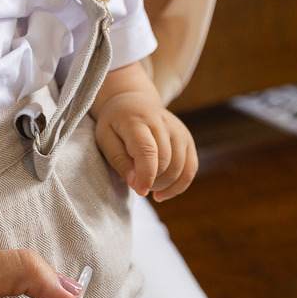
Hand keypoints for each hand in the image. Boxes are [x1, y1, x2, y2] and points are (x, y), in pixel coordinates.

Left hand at [91, 64, 197, 200]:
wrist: (132, 104)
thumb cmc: (115, 125)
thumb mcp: (105, 139)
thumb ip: (119, 161)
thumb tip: (137, 185)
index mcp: (137, 120)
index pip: (147, 150)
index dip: (146, 174)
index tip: (140, 191)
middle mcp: (162, 122)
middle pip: (164, 162)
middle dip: (151, 181)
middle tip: (136, 184)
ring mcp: (178, 130)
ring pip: (179, 168)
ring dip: (163, 185)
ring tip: (146, 185)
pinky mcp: (188, 139)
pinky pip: (190, 169)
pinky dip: (178, 186)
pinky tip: (162, 193)